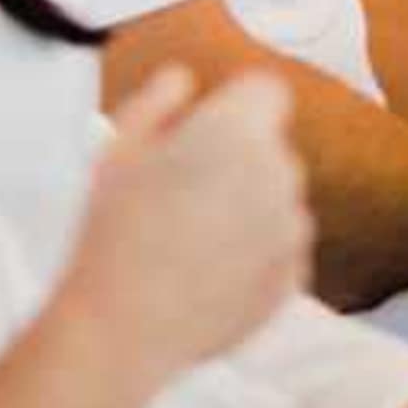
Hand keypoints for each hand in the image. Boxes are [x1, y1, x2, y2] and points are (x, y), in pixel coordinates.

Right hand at [56, 68, 308, 392]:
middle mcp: (280, 173)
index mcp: (239, 132)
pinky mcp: (294, 274)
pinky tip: (201, 270)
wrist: (123, 326)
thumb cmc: (114, 236)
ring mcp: (293, 226)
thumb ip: (156, 100)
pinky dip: (251, 255)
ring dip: (243, 209)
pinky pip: (278, 248)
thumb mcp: (117, 148)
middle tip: (177, 190)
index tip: (204, 126)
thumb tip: (181, 81)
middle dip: (232, 160)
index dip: (233, 105)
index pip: (264, 90)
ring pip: (274, 199)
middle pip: (267, 148)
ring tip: (182, 239)